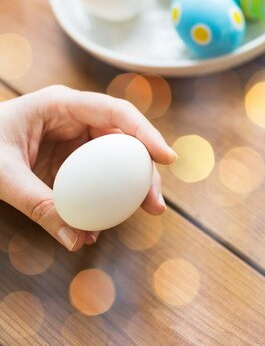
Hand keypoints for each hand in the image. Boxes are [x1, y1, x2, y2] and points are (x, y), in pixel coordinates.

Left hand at [0, 85, 175, 251]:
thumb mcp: (2, 175)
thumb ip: (38, 206)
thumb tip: (76, 240)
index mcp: (61, 105)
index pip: (115, 112)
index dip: (146, 133)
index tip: (167, 157)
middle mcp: (76, 118)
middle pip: (125, 138)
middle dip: (146, 168)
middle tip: (155, 202)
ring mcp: (76, 139)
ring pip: (119, 158)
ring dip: (135, 184)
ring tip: (148, 210)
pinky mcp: (72, 160)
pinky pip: (100, 176)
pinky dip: (110, 196)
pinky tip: (110, 219)